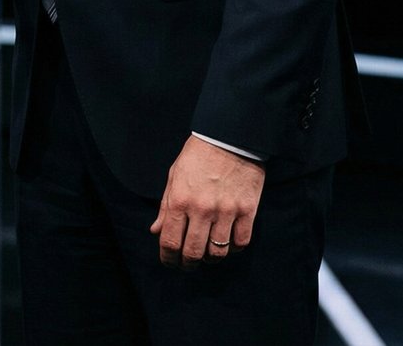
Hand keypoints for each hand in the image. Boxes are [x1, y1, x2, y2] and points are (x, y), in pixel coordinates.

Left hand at [149, 135, 264, 269]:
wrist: (229, 137)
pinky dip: (232, 248)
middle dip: (187, 264)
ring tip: (207, 253)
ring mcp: (226, 211)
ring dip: (210, 258)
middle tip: (188, 264)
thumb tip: (155, 231)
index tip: (170, 262)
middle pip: (193, 252)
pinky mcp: (247, 210)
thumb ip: (165, 206)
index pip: (169, 241)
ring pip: (217, 252)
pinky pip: (240, 243)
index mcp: (180, 200)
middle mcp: (202, 209)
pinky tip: (227, 243)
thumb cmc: (198, 156)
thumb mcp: (174, 176)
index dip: (168, 258)